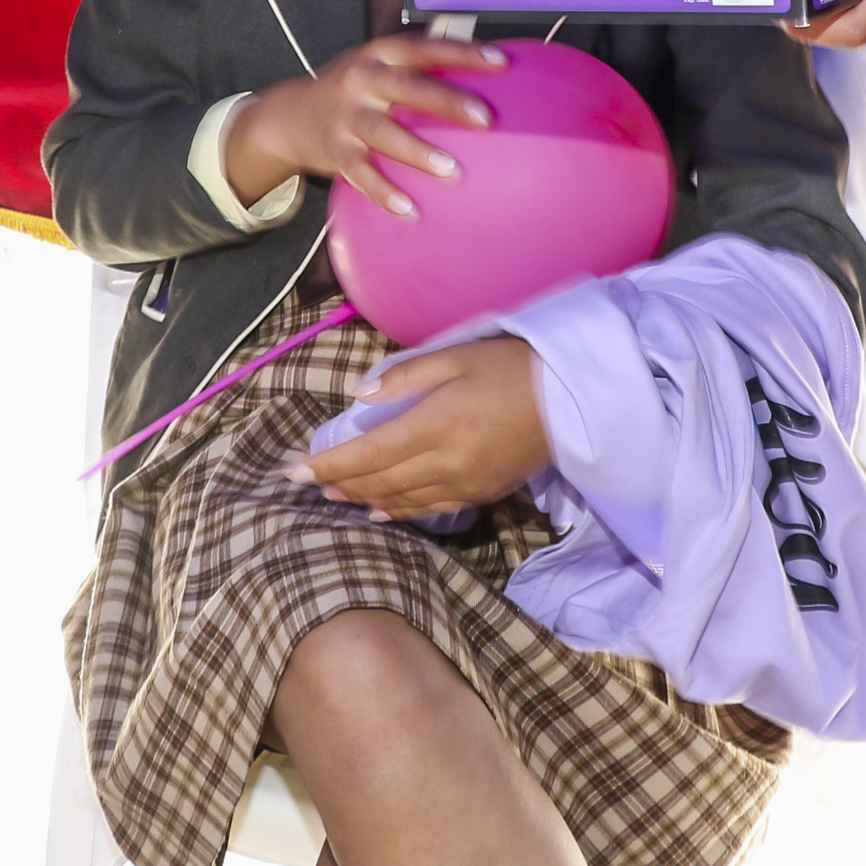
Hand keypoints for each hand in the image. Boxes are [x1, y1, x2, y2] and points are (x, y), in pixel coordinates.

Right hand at [228, 37, 505, 218]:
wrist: (288, 115)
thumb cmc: (351, 88)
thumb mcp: (377, 64)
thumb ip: (420, 63)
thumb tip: (483, 61)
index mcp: (380, 56)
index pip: (424, 48)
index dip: (462, 52)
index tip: (500, 61)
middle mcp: (362, 81)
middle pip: (408, 88)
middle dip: (446, 101)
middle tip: (486, 118)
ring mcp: (346, 118)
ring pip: (385, 135)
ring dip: (419, 153)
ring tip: (454, 172)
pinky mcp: (335, 151)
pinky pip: (361, 175)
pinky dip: (385, 194)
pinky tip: (411, 210)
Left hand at [291, 339, 549, 516]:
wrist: (572, 397)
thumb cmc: (511, 366)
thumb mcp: (456, 356)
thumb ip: (405, 376)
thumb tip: (361, 396)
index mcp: (437, 424)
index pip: (368, 453)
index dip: (328, 464)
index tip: (294, 469)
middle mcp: (447, 461)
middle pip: (379, 481)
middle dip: (337, 483)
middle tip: (304, 481)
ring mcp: (465, 483)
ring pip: (401, 500)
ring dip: (362, 497)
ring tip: (333, 493)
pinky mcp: (481, 493)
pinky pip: (431, 508)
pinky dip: (400, 509)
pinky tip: (381, 509)